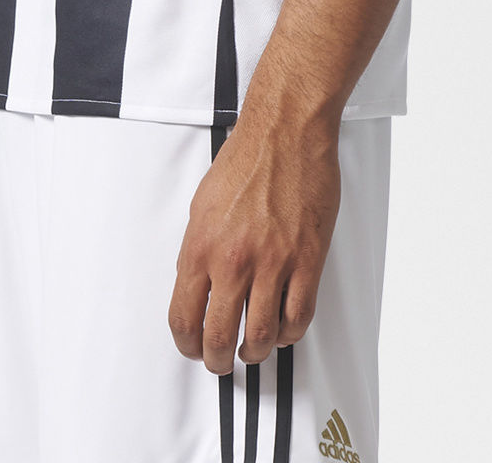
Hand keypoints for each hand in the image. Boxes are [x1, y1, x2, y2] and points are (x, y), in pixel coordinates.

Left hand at [167, 104, 340, 373]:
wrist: (286, 131)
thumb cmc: (247, 159)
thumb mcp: (202, 205)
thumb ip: (198, 250)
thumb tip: (197, 286)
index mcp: (201, 246)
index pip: (184, 318)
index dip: (187, 345)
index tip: (193, 349)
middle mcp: (234, 259)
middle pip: (219, 337)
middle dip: (217, 360)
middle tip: (221, 361)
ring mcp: (273, 262)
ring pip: (260, 335)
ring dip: (254, 351)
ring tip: (253, 348)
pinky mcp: (307, 260)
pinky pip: (297, 317)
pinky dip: (288, 334)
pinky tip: (282, 327)